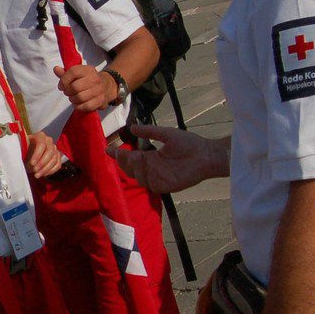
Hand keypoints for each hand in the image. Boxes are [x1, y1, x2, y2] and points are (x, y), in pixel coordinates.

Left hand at [25, 131, 63, 178]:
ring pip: (54, 159)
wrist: (27, 154)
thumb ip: (22, 150)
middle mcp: (49, 141)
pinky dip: (50, 171)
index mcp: (40, 136)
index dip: (37, 155)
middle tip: (34, 170)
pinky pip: (57, 165)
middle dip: (42, 163)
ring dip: (45, 169)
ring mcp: (54, 149)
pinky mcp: (57, 157)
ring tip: (37, 175)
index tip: (32, 163)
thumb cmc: (23, 150)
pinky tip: (42, 174)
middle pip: (50, 152)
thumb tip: (21, 155)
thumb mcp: (21, 149)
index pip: (41, 144)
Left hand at [54, 64, 116, 112]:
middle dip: (67, 92)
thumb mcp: (77, 74)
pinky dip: (79, 107)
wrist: (106, 86)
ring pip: (80, 98)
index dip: (63, 80)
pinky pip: (86, 106)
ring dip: (72, 100)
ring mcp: (99, 90)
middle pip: (75, 87)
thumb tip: (56, 69)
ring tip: (73, 98)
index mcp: (88, 70)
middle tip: (68, 93)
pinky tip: (78, 104)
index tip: (61, 86)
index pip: (72, 72)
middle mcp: (95, 78)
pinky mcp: (101, 100)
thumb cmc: (87, 80)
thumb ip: (65, 73)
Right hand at [110, 124, 225, 193]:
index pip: (131, 158)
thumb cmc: (190, 144)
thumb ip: (150, 132)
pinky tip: (145, 165)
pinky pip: (150, 184)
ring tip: (135, 156)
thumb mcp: (166, 134)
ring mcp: (158, 178)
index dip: (119, 155)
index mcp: (152, 158)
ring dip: (134, 167)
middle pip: (131, 169)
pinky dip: (145, 176)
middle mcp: (152, 169)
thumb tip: (132, 127)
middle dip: (123, 162)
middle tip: (121, 153)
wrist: (206, 154)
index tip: (108, 149)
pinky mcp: (166, 185)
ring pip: (138, 177)